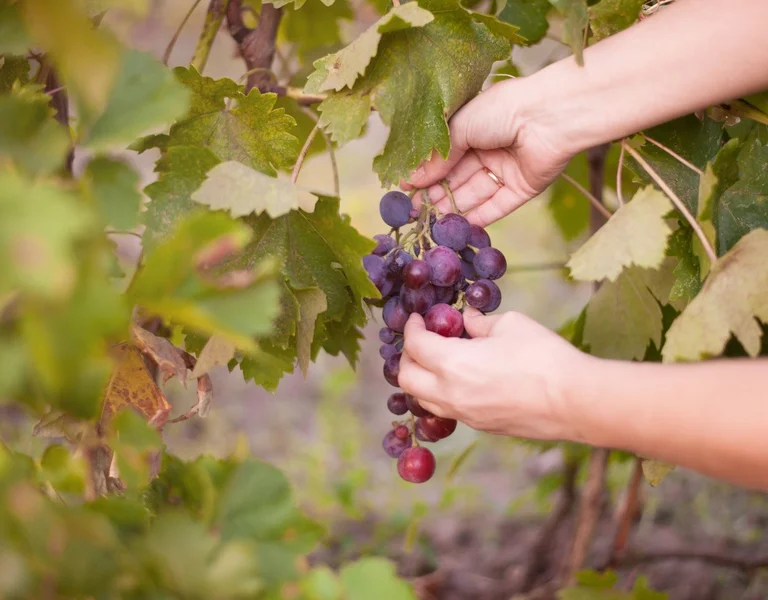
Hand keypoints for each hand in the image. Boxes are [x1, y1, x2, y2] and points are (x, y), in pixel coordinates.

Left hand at [398, 307, 592, 441]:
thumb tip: (467, 320)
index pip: (415, 345)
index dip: (411, 327)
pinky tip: (459, 381)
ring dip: (421, 379)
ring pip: (423, 401)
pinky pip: (447, 411)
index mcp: (453, 364)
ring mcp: (465, 415)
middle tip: (421, 339)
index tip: (417, 318)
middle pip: (406, 378)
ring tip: (435, 362)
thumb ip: (480, 323)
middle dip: (407, 356)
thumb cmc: (544, 357)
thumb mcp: (510, 325)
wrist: (575, 401)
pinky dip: (441, 394)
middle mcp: (450, 394)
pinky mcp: (481, 427)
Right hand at [403, 78, 575, 226]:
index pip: (445, 155)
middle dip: (436, 194)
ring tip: (430, 220)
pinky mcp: (523, 188)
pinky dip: (479, 217)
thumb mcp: (460, 128)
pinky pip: (498, 206)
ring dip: (453, 207)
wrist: (548, 117)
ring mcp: (507, 169)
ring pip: (474, 194)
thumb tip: (412, 180)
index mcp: (475, 127)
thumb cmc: (502, 110)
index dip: (426, 173)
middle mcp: (490, 148)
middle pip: (458, 177)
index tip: (406, 190)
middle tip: (414, 212)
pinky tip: (458, 228)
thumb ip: (437, 157)